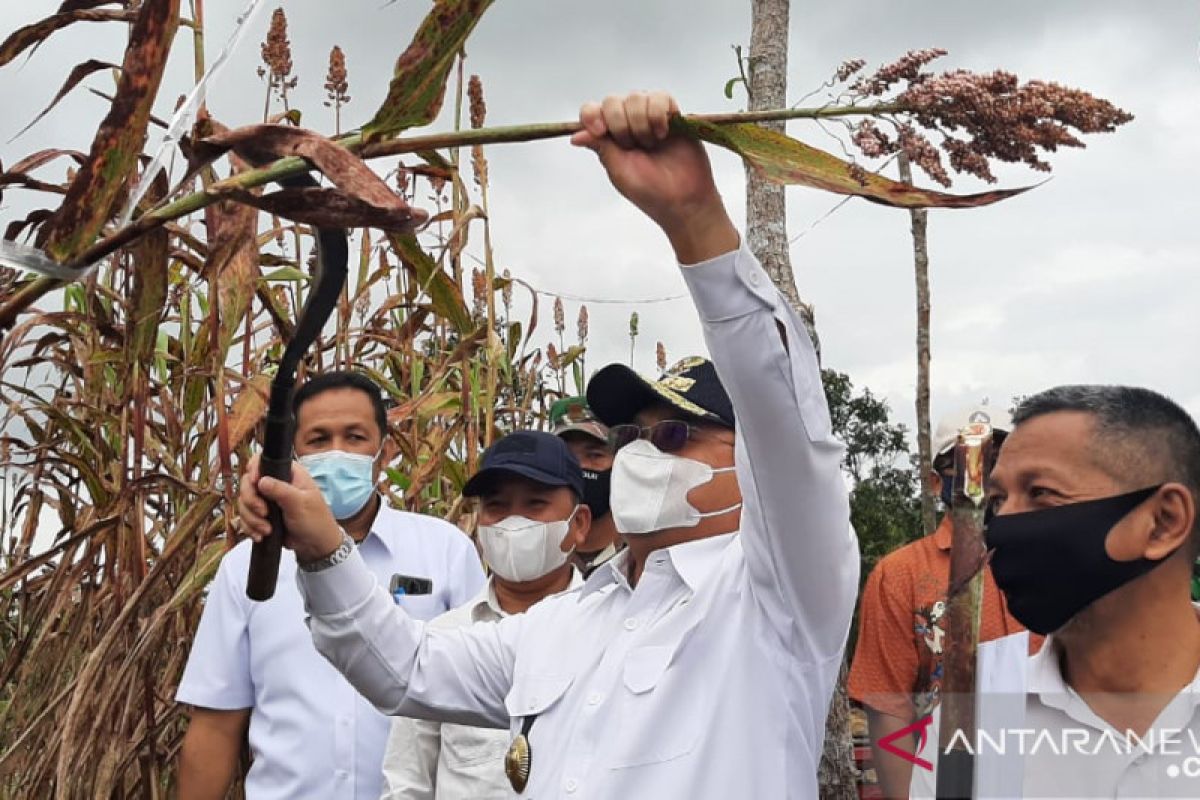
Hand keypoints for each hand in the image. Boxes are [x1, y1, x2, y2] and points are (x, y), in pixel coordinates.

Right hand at [237, 454, 341, 562]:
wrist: (315, 545)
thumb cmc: (315, 520)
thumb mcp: (300, 503)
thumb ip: (281, 491)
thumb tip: (261, 481)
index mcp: (288, 474)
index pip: (263, 462)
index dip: (254, 470)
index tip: (254, 483)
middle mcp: (275, 484)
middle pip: (247, 484)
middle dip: (251, 501)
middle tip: (263, 513)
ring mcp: (266, 500)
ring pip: (244, 503)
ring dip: (252, 518)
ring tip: (267, 529)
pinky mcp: (261, 516)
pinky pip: (245, 518)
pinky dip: (250, 527)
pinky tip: (261, 535)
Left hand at [571, 92, 738, 262]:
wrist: (684, 199)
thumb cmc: (650, 191)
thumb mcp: (619, 171)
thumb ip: (601, 148)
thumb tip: (574, 136)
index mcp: (609, 138)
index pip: (592, 111)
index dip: (592, 115)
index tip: (600, 130)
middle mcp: (627, 123)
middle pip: (612, 101)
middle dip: (621, 123)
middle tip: (634, 146)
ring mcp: (649, 117)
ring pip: (636, 97)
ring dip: (641, 121)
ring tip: (652, 143)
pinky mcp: (671, 115)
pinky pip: (661, 97)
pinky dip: (659, 113)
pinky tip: (663, 133)